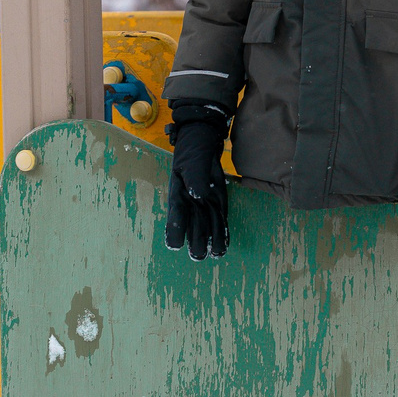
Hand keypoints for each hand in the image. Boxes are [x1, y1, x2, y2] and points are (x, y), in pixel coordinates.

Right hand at [162, 101, 228, 260]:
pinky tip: (223, 246)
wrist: (204, 141)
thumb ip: (195, 177)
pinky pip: (219, 220)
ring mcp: (204, 203)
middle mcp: (190, 202)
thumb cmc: (193, 149)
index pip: (175, 215)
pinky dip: (221, 233)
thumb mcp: (193, 160)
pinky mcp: (217, 202)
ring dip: (211, 240)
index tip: (175, 245)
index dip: (174, 230)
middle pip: (192, 225)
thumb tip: (198, 195)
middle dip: (195, 241)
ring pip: (207, 226)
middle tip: (199, 255)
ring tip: (216, 255)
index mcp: (178, 193)